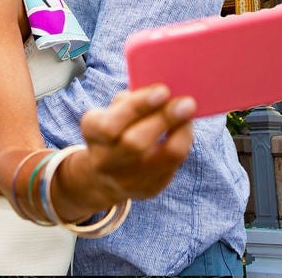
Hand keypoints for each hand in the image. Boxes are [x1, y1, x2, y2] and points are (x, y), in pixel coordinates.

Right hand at [75, 85, 195, 202]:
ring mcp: (127, 180)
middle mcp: (105, 160)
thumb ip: (132, 101)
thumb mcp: (113, 111)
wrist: (105, 174)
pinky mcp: (149, 189)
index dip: (138, 107)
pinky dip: (183, 143)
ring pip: (160, 158)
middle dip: (164, 119)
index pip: (111, 124)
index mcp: (92, 131)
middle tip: (187, 103)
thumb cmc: (117, 128)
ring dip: (180, 132)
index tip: (163, 90)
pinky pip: (172, 166)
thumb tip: (165, 94)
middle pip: (135, 143)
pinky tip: (186, 128)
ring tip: (189, 113)